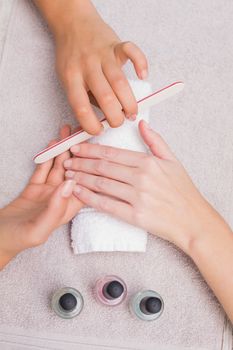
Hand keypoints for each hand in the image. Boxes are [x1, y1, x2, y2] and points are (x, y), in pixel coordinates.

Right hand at [0, 126, 82, 268]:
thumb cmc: (17, 240)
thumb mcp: (37, 229)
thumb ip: (55, 208)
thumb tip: (71, 184)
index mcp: (66, 210)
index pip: (84, 187)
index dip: (89, 168)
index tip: (92, 149)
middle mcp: (60, 199)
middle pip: (73, 172)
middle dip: (77, 154)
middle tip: (79, 134)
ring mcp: (47, 192)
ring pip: (58, 168)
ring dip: (62, 151)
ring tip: (66, 133)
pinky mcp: (34, 188)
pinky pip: (43, 169)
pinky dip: (47, 157)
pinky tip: (52, 144)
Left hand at [34, 0, 147, 133]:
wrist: (73, 24)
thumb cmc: (71, 56)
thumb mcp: (66, 78)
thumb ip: (82, 96)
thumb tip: (100, 120)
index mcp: (71, 77)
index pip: (80, 107)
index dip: (91, 125)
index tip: (99, 130)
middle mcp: (87, 66)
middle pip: (105, 97)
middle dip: (116, 117)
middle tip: (119, 122)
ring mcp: (103, 54)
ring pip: (120, 82)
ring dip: (129, 102)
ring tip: (132, 113)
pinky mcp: (116, 45)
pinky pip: (132, 51)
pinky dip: (141, 63)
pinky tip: (143, 76)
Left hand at [63, 120, 225, 253]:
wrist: (193, 220)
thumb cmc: (183, 191)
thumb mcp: (173, 161)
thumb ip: (156, 141)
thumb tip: (142, 123)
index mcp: (148, 162)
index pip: (112, 154)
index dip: (91, 150)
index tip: (76, 148)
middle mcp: (140, 178)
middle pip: (103, 167)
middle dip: (81, 163)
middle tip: (66, 161)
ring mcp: (137, 197)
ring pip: (101, 184)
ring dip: (81, 178)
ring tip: (67, 175)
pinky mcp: (135, 216)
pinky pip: (107, 205)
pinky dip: (90, 198)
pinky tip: (78, 193)